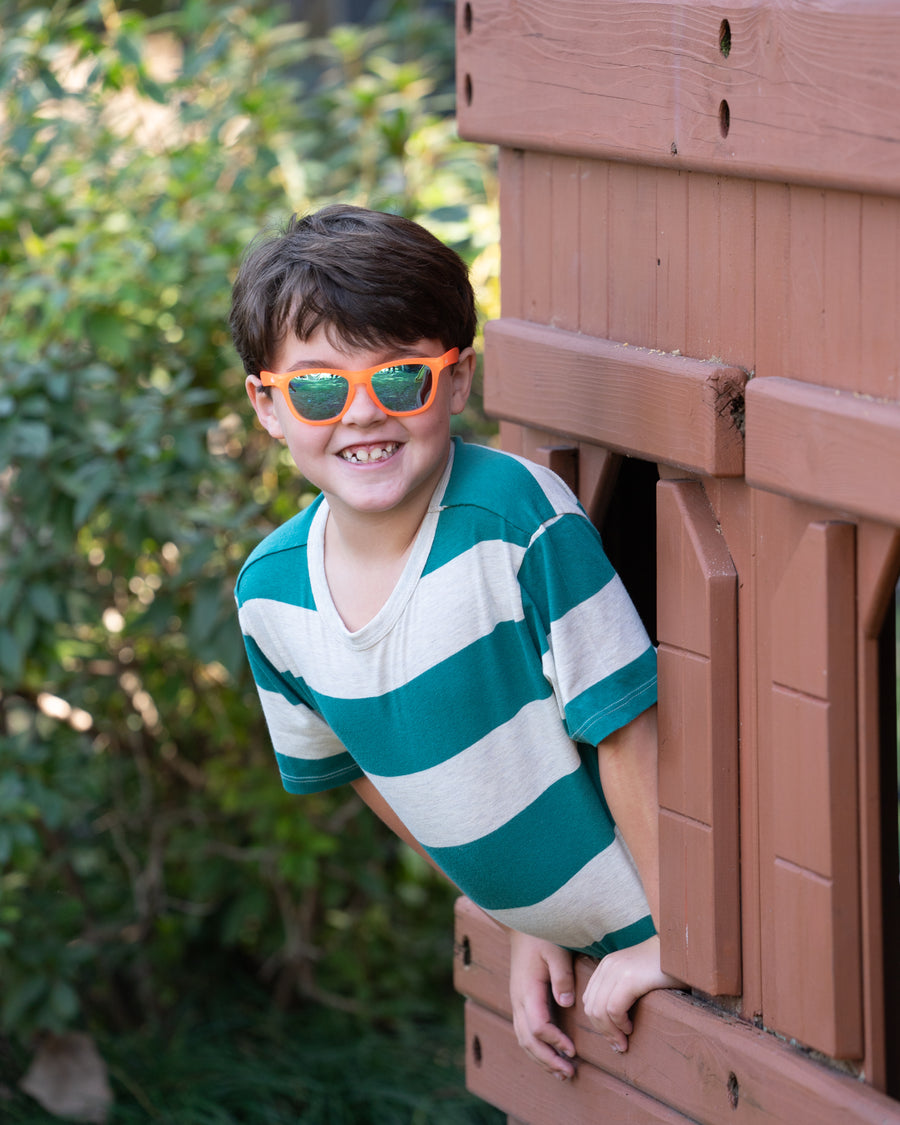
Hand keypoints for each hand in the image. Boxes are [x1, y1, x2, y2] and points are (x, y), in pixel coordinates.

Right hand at [508, 930, 576, 1079]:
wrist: (522, 924)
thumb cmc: (542, 935)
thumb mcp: (556, 951)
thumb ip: (562, 976)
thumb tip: (566, 1003)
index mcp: (527, 990)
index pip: (539, 1026)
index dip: (555, 1041)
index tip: (574, 1051)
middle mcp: (518, 1000)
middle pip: (528, 1040)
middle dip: (548, 1060)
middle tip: (569, 1073)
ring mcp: (517, 1001)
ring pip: (523, 1039)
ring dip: (541, 1058)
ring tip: (561, 1073)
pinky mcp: (521, 1000)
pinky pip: (523, 1031)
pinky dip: (535, 1048)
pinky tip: (549, 1054)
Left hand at [581, 934, 681, 1052]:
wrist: (683, 951)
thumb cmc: (665, 969)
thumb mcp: (637, 977)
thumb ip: (621, 990)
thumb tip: (612, 1023)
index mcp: (606, 965)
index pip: (589, 999)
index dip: (598, 1023)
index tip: (613, 1037)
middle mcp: (608, 965)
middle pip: (592, 1007)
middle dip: (603, 1031)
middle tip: (618, 1045)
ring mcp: (617, 970)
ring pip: (599, 1011)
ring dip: (610, 1032)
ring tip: (624, 1041)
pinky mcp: (630, 978)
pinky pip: (614, 1009)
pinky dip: (619, 1024)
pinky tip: (630, 1028)